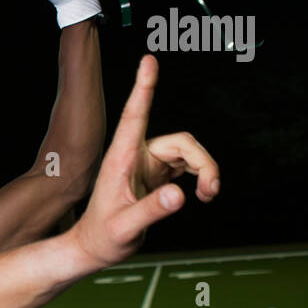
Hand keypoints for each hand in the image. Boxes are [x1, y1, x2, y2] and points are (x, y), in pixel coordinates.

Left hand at [70, 55, 218, 268]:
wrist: (95, 247)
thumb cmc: (103, 237)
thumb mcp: (125, 229)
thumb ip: (151, 211)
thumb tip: (180, 194)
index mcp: (121, 159)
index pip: (134, 116)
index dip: (143, 88)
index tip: (148, 60)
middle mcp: (135, 155)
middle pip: (181, 142)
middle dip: (204, 162)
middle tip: (212, 191)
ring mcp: (147, 163)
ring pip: (188, 152)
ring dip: (205, 170)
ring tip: (209, 195)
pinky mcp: (157, 175)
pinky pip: (187, 165)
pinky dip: (201, 176)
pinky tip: (203, 194)